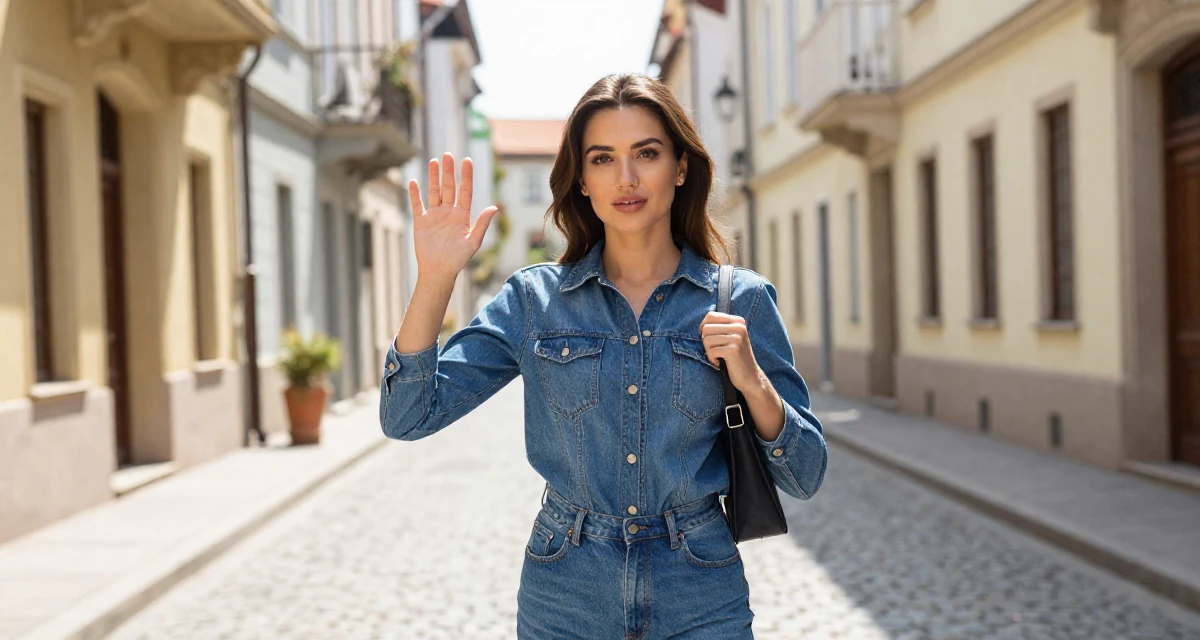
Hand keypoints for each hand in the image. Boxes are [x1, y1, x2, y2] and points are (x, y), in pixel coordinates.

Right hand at [408, 153, 498, 281]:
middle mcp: (449, 212)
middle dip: (449, 171)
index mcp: (462, 215)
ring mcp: (434, 215)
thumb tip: (494, 207)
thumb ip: (482, 224)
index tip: (466, 160)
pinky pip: (417, 204)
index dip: (466, 176)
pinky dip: (414, 194)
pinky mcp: (421, 222)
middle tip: (448, 154)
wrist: (438, 271)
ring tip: (434, 161)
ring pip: (434, 192)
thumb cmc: (458, 259)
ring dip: (433, 177)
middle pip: (449, 187)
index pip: (465, 191)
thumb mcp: (473, 241)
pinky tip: (414, 181)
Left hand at [699, 311, 762, 393]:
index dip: (704, 328)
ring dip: (709, 352)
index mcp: (738, 321)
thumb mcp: (730, 337)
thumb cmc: (735, 357)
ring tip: (720, 357)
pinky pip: (711, 351)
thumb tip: (701, 325)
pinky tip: (722, 363)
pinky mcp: (733, 350)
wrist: (750, 376)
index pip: (710, 316)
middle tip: (717, 351)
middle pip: (706, 328)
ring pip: (706, 340)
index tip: (710, 340)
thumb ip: (719, 327)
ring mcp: (737, 338)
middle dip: (706, 342)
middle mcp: (739, 327)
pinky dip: (712, 359)